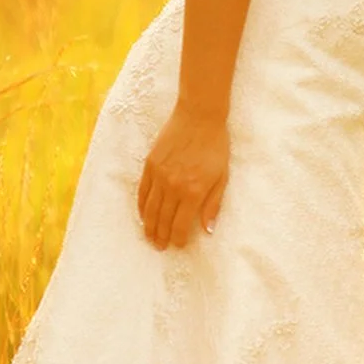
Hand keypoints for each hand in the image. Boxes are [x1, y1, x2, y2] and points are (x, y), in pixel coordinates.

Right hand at [137, 103, 228, 249]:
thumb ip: (213, 205)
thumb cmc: (215, 146)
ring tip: (150, 237)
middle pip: (163, 220)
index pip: (181, 225)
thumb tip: (208, 230)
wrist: (199, 116)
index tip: (179, 245)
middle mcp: (174, 187)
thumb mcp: (222, 177)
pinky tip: (143, 216)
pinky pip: (142, 192)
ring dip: (149, 226)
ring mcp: (159, 176)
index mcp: (193, 192)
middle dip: (162, 236)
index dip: (179, 239)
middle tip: (160, 247)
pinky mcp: (150, 165)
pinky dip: (141, 207)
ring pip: (150, 209)